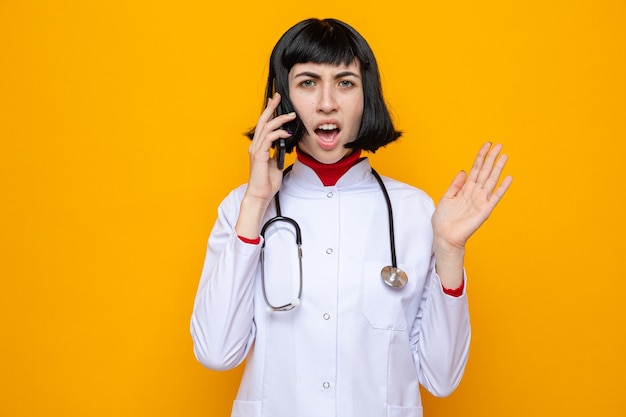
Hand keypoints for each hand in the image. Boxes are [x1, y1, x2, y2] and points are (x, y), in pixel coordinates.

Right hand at [235, 93, 295, 237]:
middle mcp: (255, 146)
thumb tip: (285, 144)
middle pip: (262, 121)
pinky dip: (278, 133)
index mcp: (259, 147)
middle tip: (278, 97)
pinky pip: (269, 139)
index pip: (264, 125)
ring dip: (279, 120)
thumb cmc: (266, 182)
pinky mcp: (259, 155)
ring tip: (291, 116)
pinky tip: (286, 133)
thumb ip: (278, 153)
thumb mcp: (275, 164)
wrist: (260, 195)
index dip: (269, 113)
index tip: (276, 103)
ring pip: (266, 128)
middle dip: (271, 108)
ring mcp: (256, 150)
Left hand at [432, 142, 512, 251]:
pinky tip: (509, 178)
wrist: (444, 236)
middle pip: (485, 172)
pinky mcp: (484, 211)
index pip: (475, 169)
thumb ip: (455, 185)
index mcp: (465, 189)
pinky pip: (495, 197)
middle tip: (499, 145)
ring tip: (504, 156)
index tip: (487, 145)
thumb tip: (463, 171)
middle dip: (491, 158)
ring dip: (498, 168)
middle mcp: (475, 193)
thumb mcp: (446, 198)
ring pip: (491, 181)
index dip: (481, 157)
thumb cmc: (444, 220)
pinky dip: (502, 188)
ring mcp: (481, 201)